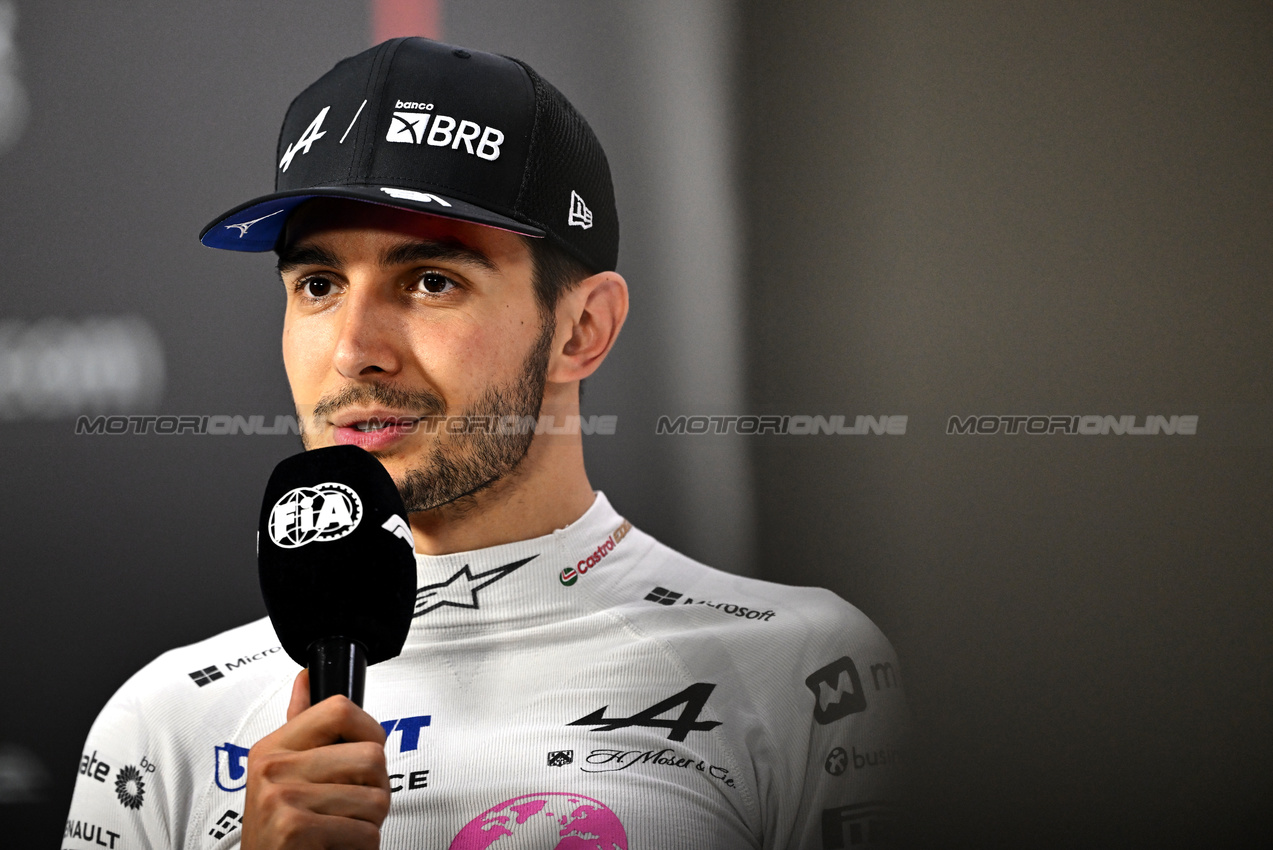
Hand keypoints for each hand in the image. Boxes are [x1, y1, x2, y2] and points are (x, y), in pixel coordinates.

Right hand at [241, 670, 390, 848]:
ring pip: (376, 798)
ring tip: (343, 828)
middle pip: (370, 756)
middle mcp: (272, 768)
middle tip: (354, 807)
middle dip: (377, 789)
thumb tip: (306, 678)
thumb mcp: (281, 775)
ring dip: (371, 823)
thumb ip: (300, 725)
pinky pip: (366, 832)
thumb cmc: (281, 831)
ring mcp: (281, 797)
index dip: (370, 731)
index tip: (365, 754)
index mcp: (273, 747)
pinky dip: (363, 847)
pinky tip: (337, 846)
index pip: (340, 709)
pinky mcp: (294, 829)